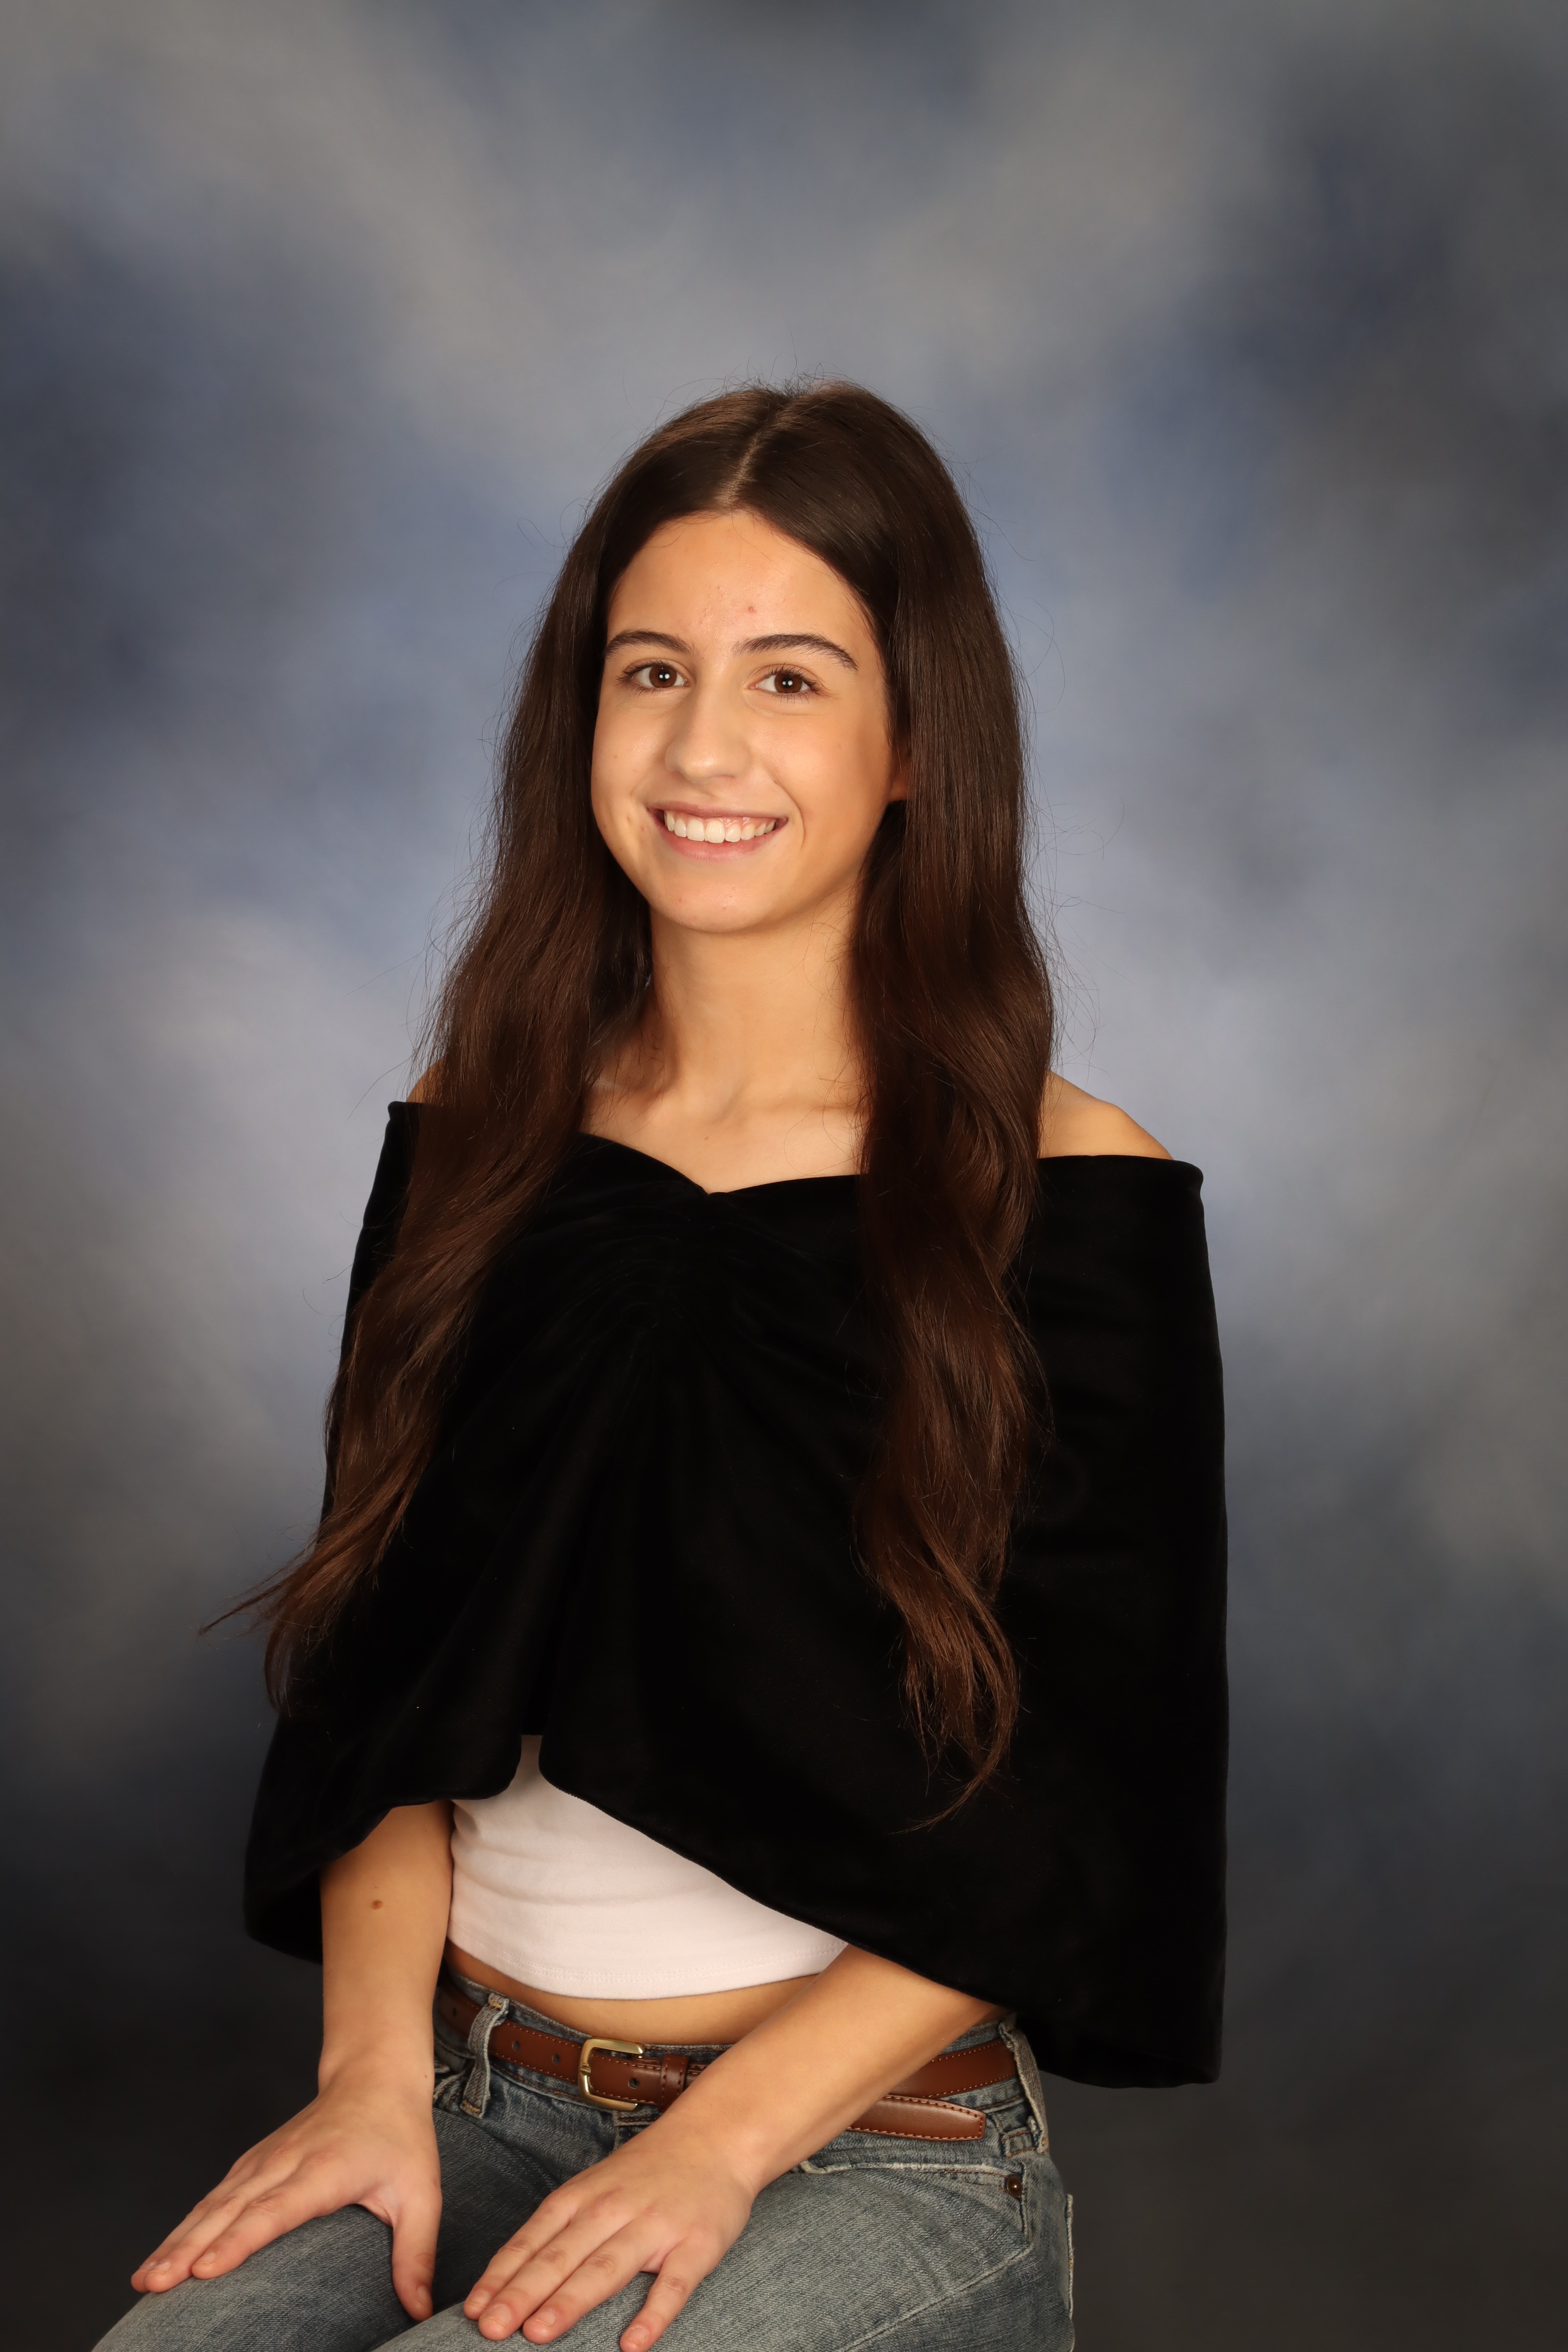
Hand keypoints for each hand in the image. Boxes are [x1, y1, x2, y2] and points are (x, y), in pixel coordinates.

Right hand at [130, 2064, 442, 2319]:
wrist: (374, 2076)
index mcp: (324, 2170)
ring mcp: (263, 2160)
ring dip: (176, 2240)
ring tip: (144, 2280)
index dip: (239, 2239)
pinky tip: (160, 2258)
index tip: (205, 2270)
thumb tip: (418, 2312)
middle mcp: (284, 2162)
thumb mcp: (422, 2191)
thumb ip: (417, 2251)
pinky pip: (212, 2199)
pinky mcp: (251, 2163)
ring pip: (212, 2204)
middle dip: (188, 2248)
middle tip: (152, 2285)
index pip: (275, 2208)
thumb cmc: (400, 2136)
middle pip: (230, 2209)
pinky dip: (184, 2228)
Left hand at [463, 2109, 757, 2347]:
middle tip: (491, 2329)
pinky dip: (653, 2314)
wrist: (718, 2135)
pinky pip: (674, 2284)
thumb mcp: (596, 2187)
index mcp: (583, 2196)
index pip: (534, 2240)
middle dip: (523, 2293)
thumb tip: (509, 2279)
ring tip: (539, 2332)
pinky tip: (633, 2344)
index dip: (502, 2276)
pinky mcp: (696, 2245)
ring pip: (607, 2267)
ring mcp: (656, 2226)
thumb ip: (560, 2229)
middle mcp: (613, 2209)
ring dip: (571, 2300)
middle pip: (562, 2255)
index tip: (474, 2310)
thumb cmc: (647, 2171)